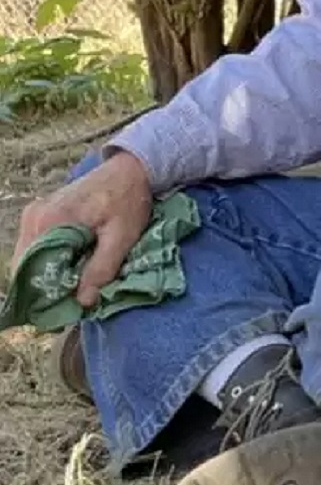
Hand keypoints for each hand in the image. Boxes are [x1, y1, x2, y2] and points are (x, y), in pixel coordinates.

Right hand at [12, 151, 153, 307]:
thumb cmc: (128, 201)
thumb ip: (101, 268)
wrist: (130, 171)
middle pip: (26, 265)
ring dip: (47, 276)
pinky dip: (50, 263)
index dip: (42, 294)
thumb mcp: (121, 237)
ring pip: (30, 258)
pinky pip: (37, 247)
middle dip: (44, 288)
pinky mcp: (43, 215)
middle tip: (68, 307)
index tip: (59, 314)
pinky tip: (70, 273)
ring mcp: (35, 215)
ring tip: (71, 292)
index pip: (30, 269)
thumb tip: (82, 302)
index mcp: (48, 222)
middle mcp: (34, 218)